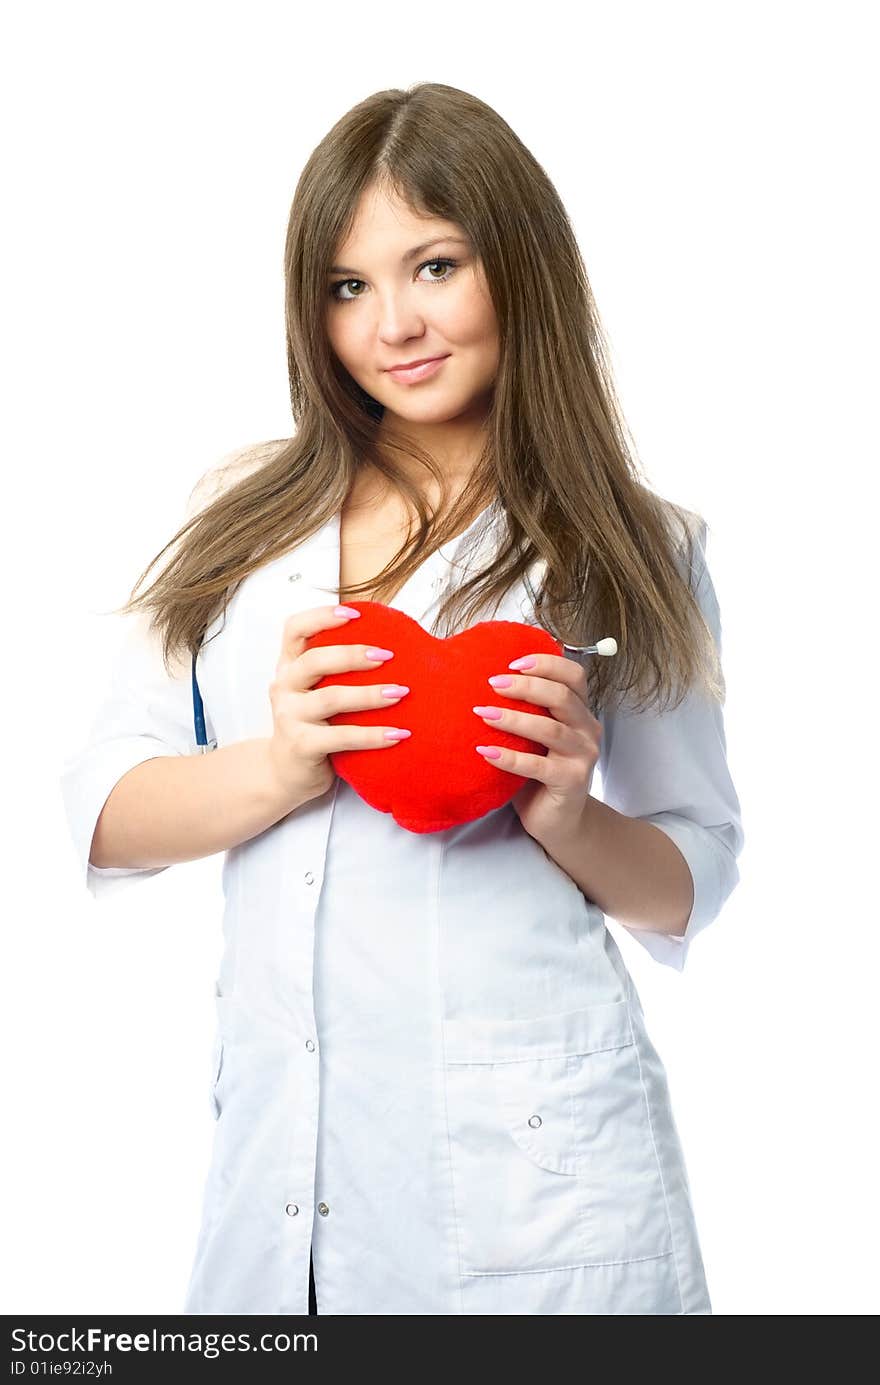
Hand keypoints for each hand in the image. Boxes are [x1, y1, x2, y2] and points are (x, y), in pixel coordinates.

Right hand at [266, 604, 411, 807]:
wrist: (285, 773)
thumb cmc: (312, 724)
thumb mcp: (315, 691)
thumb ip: (337, 670)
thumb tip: (391, 645)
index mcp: (289, 666)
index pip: (294, 629)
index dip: (322, 616)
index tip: (355, 613)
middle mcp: (285, 687)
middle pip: (314, 661)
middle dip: (352, 655)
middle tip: (388, 655)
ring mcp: (290, 717)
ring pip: (330, 699)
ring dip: (369, 694)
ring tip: (401, 692)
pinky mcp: (302, 746)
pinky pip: (341, 737)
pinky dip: (373, 735)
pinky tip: (398, 734)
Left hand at [472, 651, 601, 843]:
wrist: (558, 820)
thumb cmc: (541, 771)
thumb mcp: (536, 735)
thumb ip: (528, 709)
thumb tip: (487, 680)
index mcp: (581, 711)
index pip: (574, 675)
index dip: (546, 663)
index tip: (512, 662)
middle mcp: (587, 729)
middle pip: (561, 697)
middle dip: (525, 686)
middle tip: (492, 684)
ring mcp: (583, 756)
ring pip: (550, 729)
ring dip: (513, 719)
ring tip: (482, 714)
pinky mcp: (571, 781)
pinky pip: (537, 766)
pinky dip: (509, 757)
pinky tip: (485, 751)